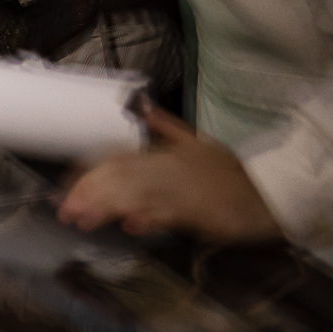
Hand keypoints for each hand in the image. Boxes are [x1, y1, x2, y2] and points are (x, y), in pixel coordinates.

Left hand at [57, 106, 283, 242]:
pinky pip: (170, 214)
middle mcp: (169, 167)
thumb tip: (143, 106)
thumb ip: (167, 127)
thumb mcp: (199, 143)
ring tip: (83, 220)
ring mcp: (183, 189)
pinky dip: (150, 218)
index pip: (118, 157)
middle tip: (64, 210)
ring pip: (138, 195)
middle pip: (121, 176)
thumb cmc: (230, 175)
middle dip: (89, 193)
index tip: (67, 187)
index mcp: (166, 151)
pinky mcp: (198, 212)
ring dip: (108, 208)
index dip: (90, 172)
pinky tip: (132, 224)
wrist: (268, 194)